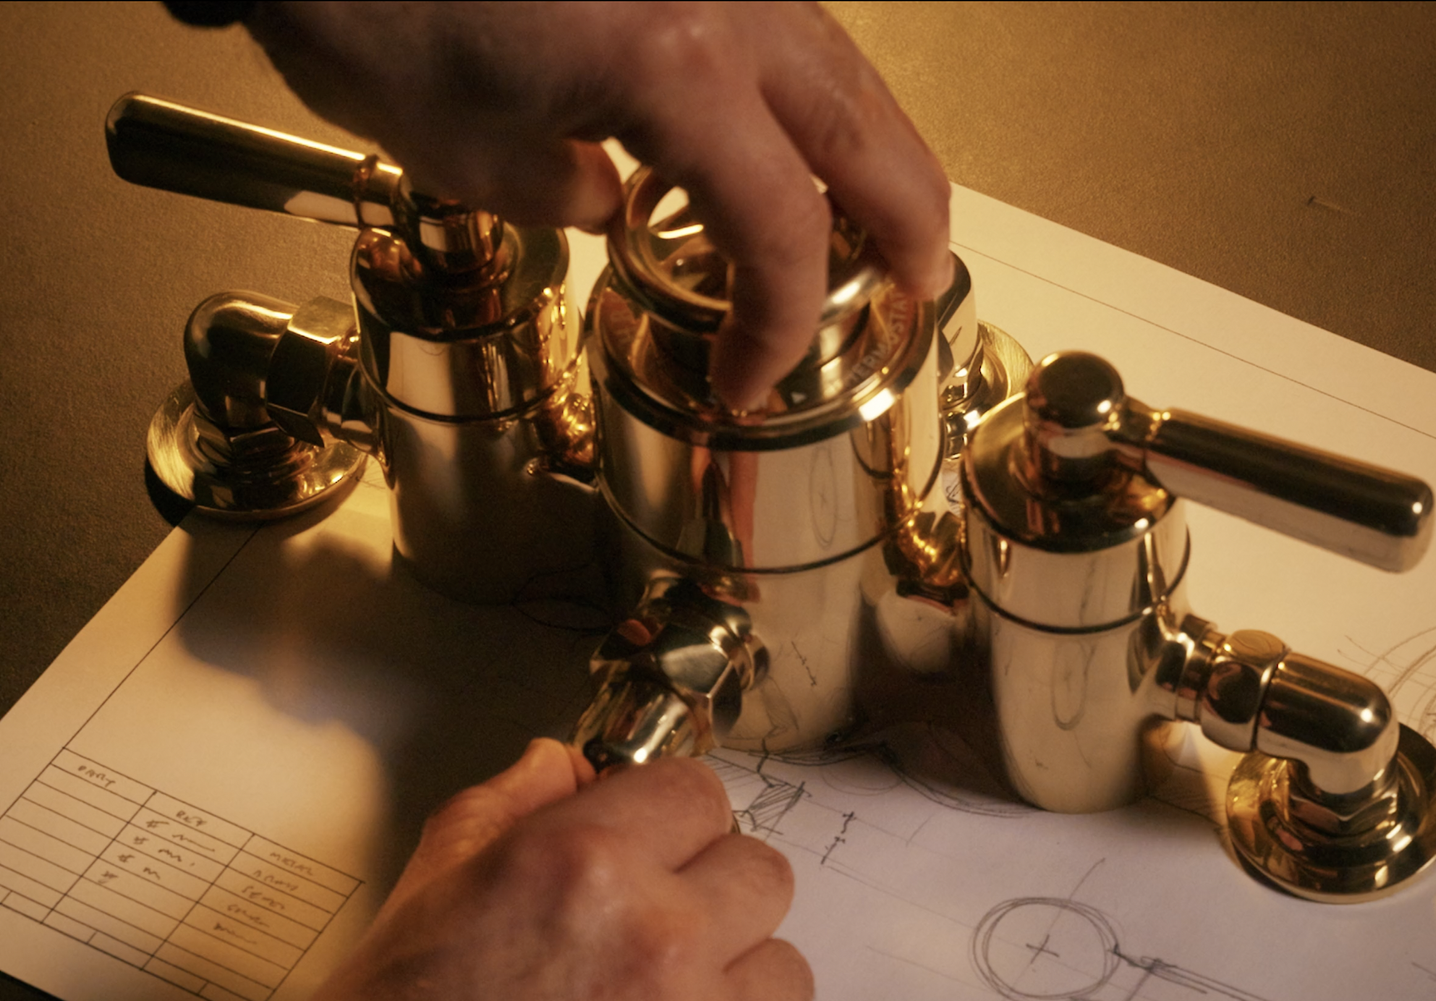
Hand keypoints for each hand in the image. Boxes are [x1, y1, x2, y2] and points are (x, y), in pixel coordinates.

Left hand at [243, 1, 950, 407]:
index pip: (787, 231)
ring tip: (875, 226)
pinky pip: (792, 32)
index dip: (785, 324)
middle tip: (914, 289)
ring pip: (847, 73)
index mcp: (678, 70)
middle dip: (908, 228)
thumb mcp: (472, 155)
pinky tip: (797, 143)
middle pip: (871, 137)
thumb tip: (619, 208)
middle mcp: (727, 7)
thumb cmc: (370, 5)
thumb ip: (577, 201)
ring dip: (874, 158)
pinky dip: (817, 101)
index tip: (749, 379)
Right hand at [244, 740, 811, 1000]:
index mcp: (578, 873)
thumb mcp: (404, 922)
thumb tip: (557, 764)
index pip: (695, 792)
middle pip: (760, 875)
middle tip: (641, 951)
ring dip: (728, 999)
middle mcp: (661, 948)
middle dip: (707, 901)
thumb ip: (493, 822)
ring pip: (783, 978)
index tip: (647, 851)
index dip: (663, 823)